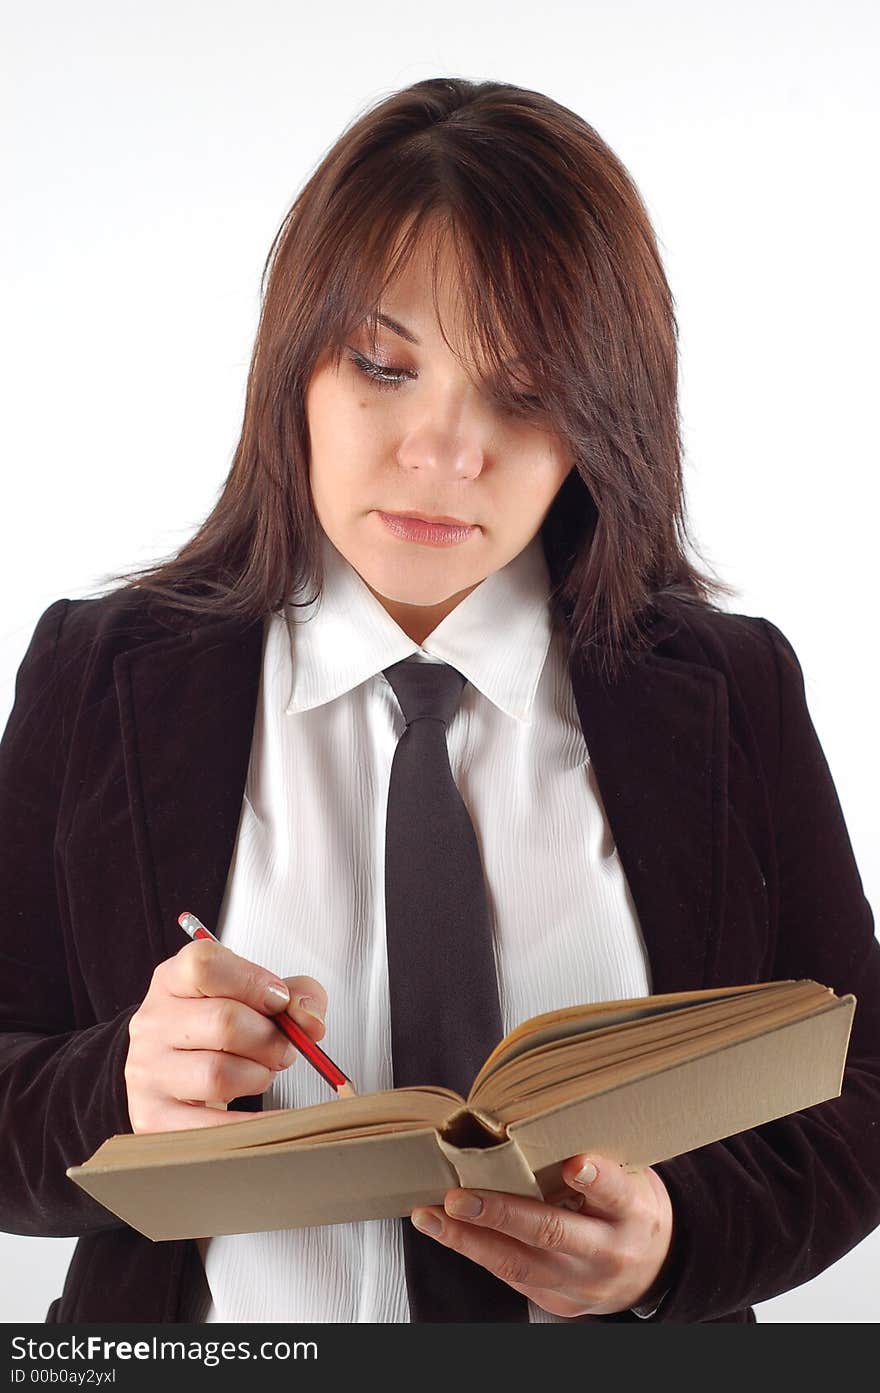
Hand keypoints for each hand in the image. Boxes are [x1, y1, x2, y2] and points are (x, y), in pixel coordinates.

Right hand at [125, 937, 328, 1131]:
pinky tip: (274, 1119)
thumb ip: (297, 995)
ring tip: (260, 1072)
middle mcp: (153, 1021)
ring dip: (258, 1076)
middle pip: (223, 1022)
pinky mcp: (153, 1116)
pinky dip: (254, 1125)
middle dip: (270, 1039)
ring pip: (218, 1075)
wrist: (174, 1068)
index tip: (278, 1000)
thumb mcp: (256, 995)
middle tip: (282, 1048)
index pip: (204, 966)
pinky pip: (213, 1127)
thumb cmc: (219, 1026)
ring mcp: (148, 1070)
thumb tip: (311, 1022)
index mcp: (173, 979)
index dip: (253, 982)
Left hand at [410, 1152, 674, 1317]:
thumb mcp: (632, 1175)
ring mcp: (582, 1282)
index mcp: (632, 1210)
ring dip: (468, 1239)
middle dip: (501, 1214)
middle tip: (459, 1196)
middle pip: (552, 1232)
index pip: (615, 1192)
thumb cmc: (630, 1206)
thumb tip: (534, 1118)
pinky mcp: (558, 1301)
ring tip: (430, 1216)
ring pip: (519, 1264)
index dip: (596, 1178)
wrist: (654, 1268)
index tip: (575, 1164)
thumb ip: (596, 1154)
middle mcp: (608, 1250)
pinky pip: (512, 1277)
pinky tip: (446, 1231)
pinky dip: (475, 1250)